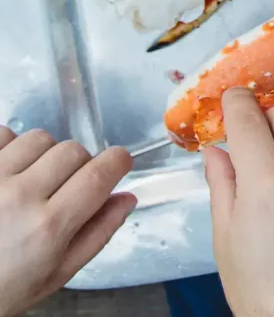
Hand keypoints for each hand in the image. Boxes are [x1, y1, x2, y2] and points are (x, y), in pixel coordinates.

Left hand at [0, 125, 135, 316]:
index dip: (118, 162)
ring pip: (40, 138)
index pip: (102, 171)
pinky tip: (7, 173)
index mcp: (48, 227)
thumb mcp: (54, 275)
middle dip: (78, 166)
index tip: (117, 166)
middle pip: (74, 150)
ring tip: (30, 182)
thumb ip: (97, 234)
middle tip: (63, 189)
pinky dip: (10, 148)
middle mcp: (20, 198)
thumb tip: (125, 199)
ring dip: (43, 156)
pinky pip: (3, 134)